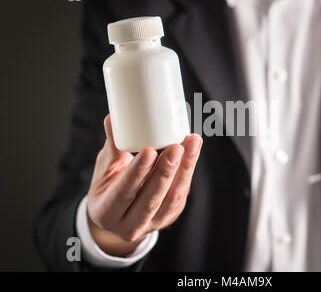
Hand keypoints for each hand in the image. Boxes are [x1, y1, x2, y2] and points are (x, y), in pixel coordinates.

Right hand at [86, 114, 201, 256]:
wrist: (120, 216)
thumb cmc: (108, 188)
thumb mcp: (104, 172)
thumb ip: (112, 148)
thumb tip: (112, 118)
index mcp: (106, 212)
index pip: (123, 193)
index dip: (137, 173)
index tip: (149, 151)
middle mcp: (130, 225)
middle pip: (152, 199)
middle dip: (166, 171)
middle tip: (176, 146)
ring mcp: (154, 222)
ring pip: (173, 198)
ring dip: (185, 169)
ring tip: (192, 143)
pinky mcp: (171, 215)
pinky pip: (181, 193)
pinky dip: (188, 171)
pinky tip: (193, 150)